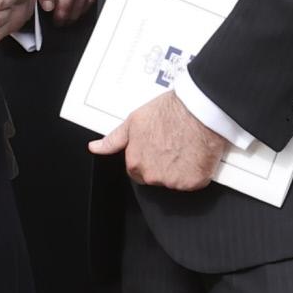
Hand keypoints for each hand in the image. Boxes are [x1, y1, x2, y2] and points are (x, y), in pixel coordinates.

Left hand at [89, 90, 226, 190]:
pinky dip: (196, 171)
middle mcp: (153, 176)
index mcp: (135, 162)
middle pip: (155, 177)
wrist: (197, 111)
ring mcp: (174, 181)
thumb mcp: (133, 122)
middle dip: (162, 165)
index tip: (155, 148)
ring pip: (175, 181)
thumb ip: (113, 140)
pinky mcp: (194, 182)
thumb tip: (95, 148)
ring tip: (184, 146)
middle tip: (172, 144)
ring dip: (179, 169)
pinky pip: (194, 182)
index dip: (146, 159)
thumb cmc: (168, 112)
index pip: (136, 171)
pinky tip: (196, 154)